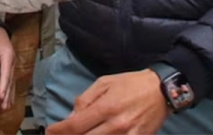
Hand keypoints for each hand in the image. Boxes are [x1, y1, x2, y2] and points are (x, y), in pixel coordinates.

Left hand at [0, 27, 15, 109]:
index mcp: (8, 57)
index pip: (6, 74)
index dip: (3, 86)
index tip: (1, 96)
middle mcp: (12, 62)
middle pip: (10, 81)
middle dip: (7, 94)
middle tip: (4, 106)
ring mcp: (12, 65)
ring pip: (12, 82)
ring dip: (9, 94)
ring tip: (6, 106)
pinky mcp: (10, 67)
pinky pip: (11, 80)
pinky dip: (10, 90)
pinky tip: (8, 98)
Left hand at [47, 69, 170, 133]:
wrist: (162, 90)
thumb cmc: (131, 84)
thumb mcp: (104, 83)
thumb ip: (85, 100)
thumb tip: (70, 118)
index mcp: (105, 107)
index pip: (75, 126)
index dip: (59, 131)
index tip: (50, 132)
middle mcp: (115, 124)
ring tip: (79, 134)